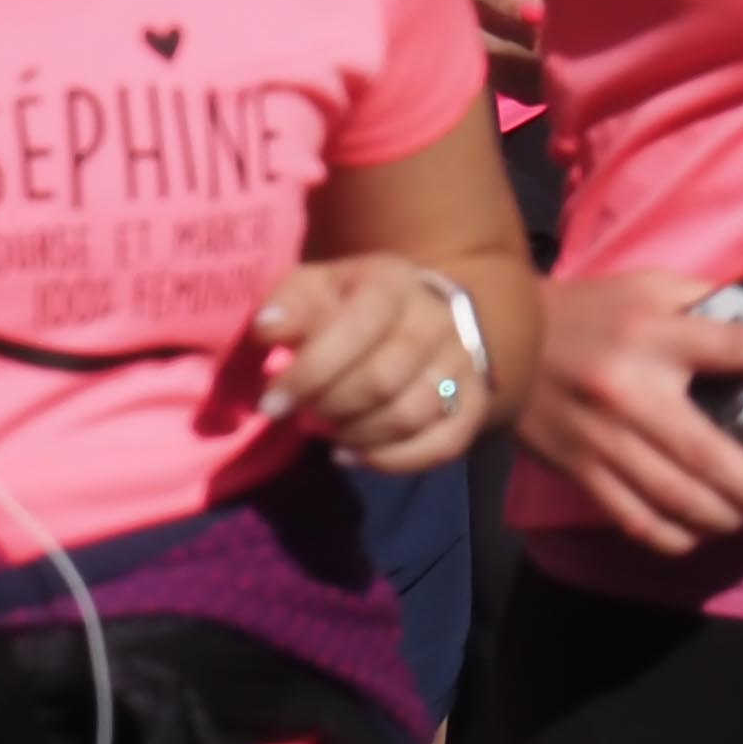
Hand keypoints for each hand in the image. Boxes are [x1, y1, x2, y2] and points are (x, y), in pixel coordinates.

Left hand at [253, 255, 506, 472]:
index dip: (309, 371)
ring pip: (410, 416)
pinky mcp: (476, 403)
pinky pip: (440, 446)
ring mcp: (464, 363)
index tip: (272, 402)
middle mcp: (437, 321)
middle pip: (382, 380)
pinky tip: (354, 455)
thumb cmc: (351, 304)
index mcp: (393, 282)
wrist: (423, 313)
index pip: (356, 328)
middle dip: (329, 406)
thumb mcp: (314, 288)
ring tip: (327, 431)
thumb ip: (287, 304)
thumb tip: (267, 329)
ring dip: (357, 435)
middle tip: (302, 415)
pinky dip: (391, 461)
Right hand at [518, 269, 742, 554]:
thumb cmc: (588, 312)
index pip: (737, 347)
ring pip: (683, 502)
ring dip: (730, 514)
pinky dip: (681, 536)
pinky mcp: (582, 472)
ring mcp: (604, 441)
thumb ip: (705, 303)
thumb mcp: (647, 287)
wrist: (495, 342)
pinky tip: (699, 526)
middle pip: (714, 458)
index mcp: (653, 335)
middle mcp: (632, 393)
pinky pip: (642, 523)